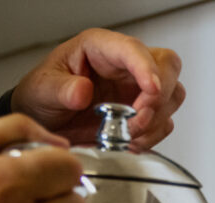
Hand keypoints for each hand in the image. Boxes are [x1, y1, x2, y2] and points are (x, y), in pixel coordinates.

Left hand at [11, 28, 184, 146]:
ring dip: (156, 120)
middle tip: (138, 118)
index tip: (152, 89)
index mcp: (101, 48)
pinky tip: (131, 141)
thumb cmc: (43, 96)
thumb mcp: (42, 89)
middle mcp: (125, 66)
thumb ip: (61, 89)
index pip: (133, 49)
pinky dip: (152, 136)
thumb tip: (82, 91)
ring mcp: (137, 90)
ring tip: (129, 134)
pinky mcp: (142, 114)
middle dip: (159, 97)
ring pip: (171, 96)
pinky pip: (164, 123)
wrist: (44, 123)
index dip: (147, 68)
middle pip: (167, 66)